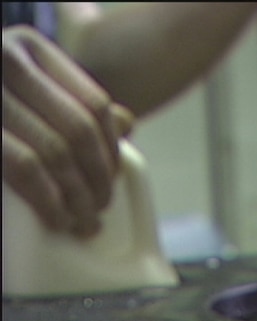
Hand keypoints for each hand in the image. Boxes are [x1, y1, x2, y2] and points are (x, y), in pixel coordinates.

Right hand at [2, 25, 133, 237]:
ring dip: (77, 196)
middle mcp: (5, 59)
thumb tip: (128, 123)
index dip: (110, 147)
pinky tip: (57, 218)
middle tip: (99, 210)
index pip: (94, 103)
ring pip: (56, 151)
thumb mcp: (31, 97)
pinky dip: (49, 199)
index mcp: (29, 47)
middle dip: (97, 178)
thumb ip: (73, 106)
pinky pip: (26, 167)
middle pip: (79, 129)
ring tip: (83, 222)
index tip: (113, 179)